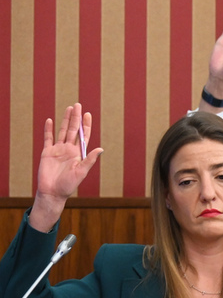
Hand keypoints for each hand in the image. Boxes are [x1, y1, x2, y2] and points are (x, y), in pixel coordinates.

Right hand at [30, 104, 102, 231]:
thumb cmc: (69, 185)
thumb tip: (101, 148)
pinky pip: (48, 138)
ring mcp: (58, 150)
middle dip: (75, 118)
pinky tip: (50, 120)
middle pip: (73, 130)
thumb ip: (90, 160)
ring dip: (64, 120)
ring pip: (62, 131)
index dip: (86, 125)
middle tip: (77, 105)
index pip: (83, 136)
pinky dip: (48, 129)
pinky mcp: (47, 152)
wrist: (53, 192)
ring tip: (68, 108)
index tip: (88, 114)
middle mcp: (69, 149)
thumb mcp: (81, 172)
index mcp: (79, 153)